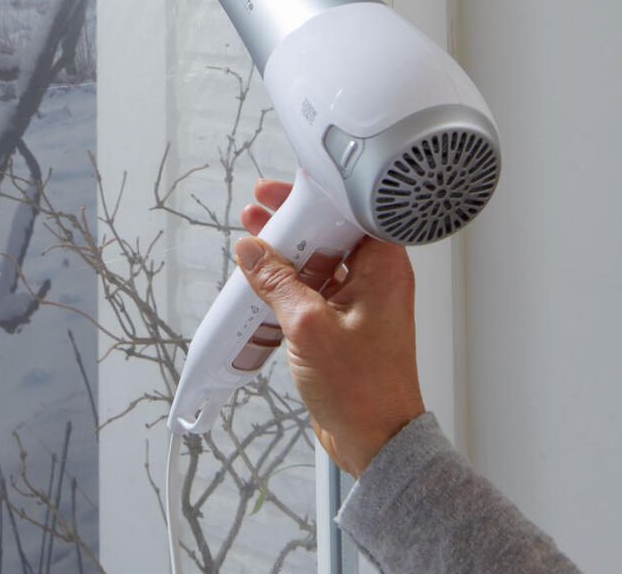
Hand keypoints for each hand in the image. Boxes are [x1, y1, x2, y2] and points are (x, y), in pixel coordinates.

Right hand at [235, 178, 425, 477]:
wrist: (377, 444)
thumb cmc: (364, 392)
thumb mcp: (309, 327)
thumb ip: (276, 283)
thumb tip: (252, 251)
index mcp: (384, 270)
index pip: (351, 212)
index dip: (315, 196)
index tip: (281, 192)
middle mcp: (377, 281)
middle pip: (332, 233)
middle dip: (294, 221)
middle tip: (260, 211)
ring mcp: (361, 303)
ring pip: (321, 261)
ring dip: (288, 253)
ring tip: (253, 242)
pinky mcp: (346, 324)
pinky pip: (316, 290)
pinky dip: (290, 283)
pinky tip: (263, 283)